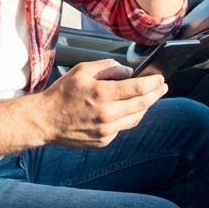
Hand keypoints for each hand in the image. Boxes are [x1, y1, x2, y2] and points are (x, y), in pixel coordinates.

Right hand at [39, 58, 167, 147]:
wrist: (45, 120)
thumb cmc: (61, 94)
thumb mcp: (82, 70)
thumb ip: (107, 67)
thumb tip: (127, 72)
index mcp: (103, 94)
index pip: (139, 88)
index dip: (153, 83)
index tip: (160, 79)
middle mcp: (108, 114)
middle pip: (142, 104)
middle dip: (155, 94)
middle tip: (163, 87)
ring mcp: (106, 130)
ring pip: (136, 118)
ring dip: (145, 107)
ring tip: (150, 98)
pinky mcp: (103, 140)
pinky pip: (122, 127)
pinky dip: (129, 117)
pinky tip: (130, 110)